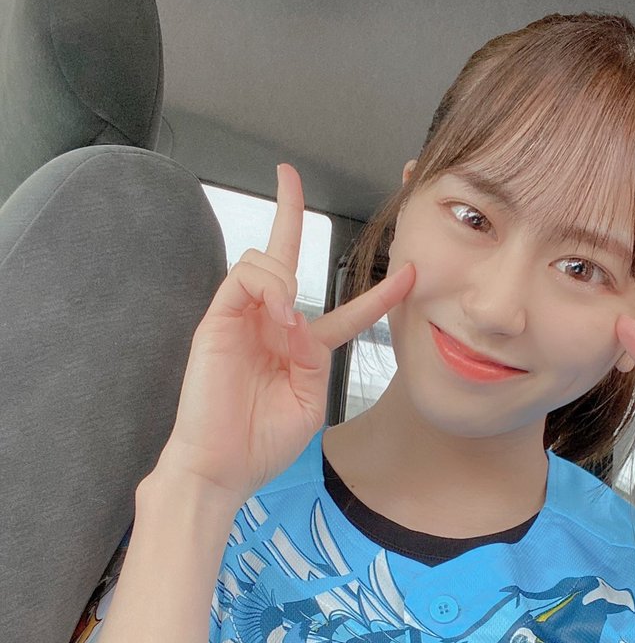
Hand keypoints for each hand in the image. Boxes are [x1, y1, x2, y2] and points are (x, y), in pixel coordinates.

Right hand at [160, 164, 414, 505]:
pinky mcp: (217, 320)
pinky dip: (267, 286)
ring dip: (287, 281)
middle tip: (288, 174)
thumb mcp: (308, 403)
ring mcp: (242, 319)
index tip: (410, 274)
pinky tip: (275, 315)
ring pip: (268, 261)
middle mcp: (270, 324)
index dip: (378, 296)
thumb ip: (316, 358)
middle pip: (285, 255)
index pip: (344, 312)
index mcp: (299, 349)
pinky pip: (245, 276)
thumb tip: (301, 319)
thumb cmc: (261, 444)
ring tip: (286, 321)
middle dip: (288, 211)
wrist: (221, 467)